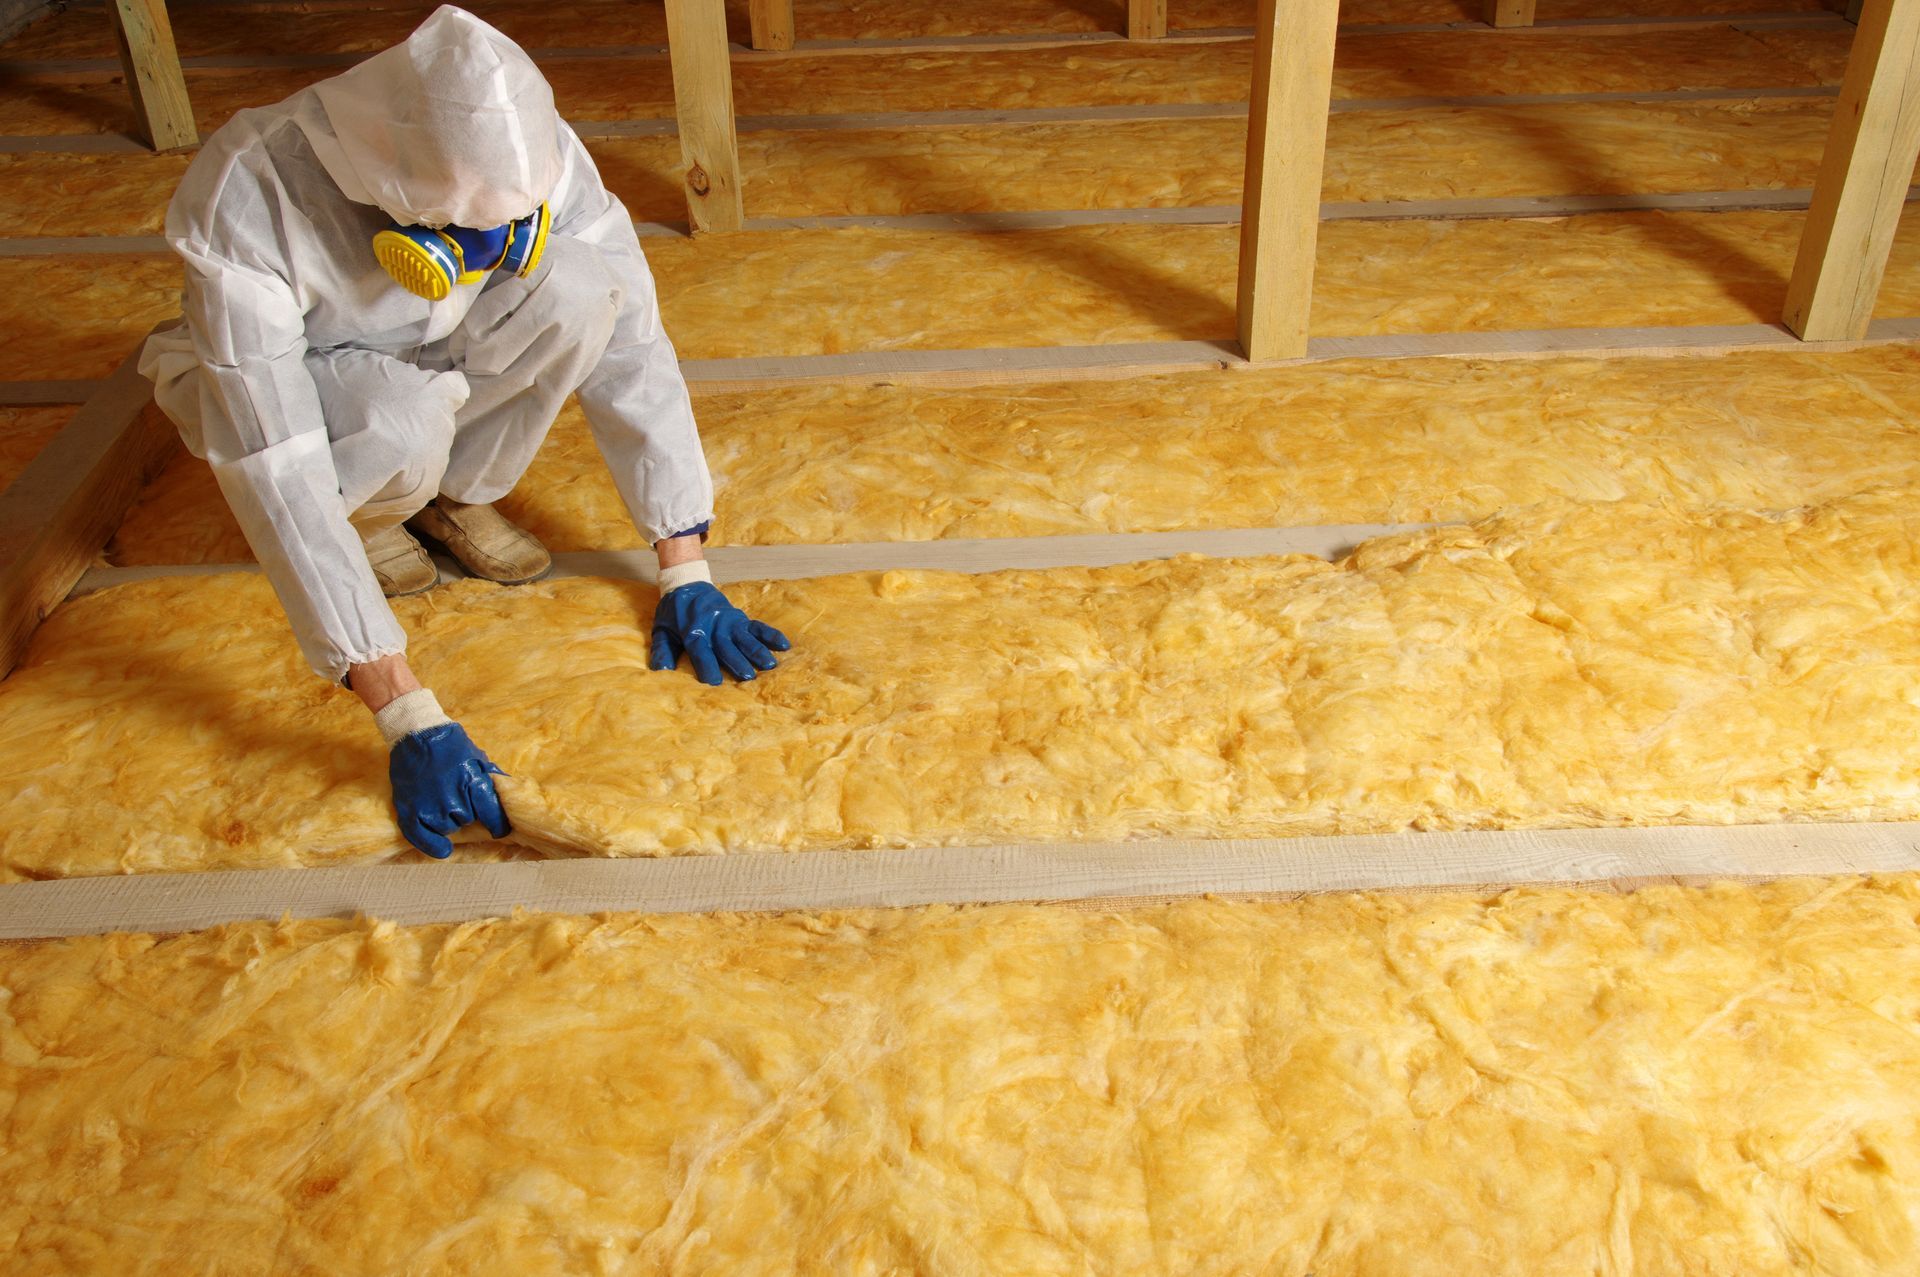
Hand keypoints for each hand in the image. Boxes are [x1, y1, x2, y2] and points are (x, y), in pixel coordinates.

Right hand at [389, 721, 509, 857]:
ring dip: (448, 820)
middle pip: (468, 821)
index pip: (492, 814)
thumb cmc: (451, 747)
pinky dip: (434, 846)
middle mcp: (453, 799)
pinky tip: (443, 849)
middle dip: (467, 812)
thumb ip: (493, 780)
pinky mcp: (410, 812)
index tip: (499, 830)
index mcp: (473, 783)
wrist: (417, 735)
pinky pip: (424, 839)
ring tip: (440, 799)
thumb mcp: (478, 759)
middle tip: (456, 795)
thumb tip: (512, 796)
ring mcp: (431, 807)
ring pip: (449, 828)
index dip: (498, 825)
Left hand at [650, 581, 789, 684]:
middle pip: (726, 645)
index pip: (700, 649)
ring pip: (744, 637)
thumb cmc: (673, 613)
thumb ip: (662, 650)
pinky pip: (757, 626)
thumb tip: (661, 671)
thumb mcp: (661, 630)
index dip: (706, 664)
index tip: (714, 682)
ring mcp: (729, 621)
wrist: (687, 584)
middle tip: (748, 677)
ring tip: (770, 664)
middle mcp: (713, 625)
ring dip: (757, 650)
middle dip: (737, 660)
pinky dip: (771, 635)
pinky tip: (785, 645)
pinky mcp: (740, 618)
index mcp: (692, 629)